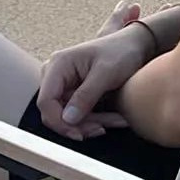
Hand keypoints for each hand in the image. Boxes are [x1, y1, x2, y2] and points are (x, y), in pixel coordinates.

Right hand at [38, 1, 151, 140]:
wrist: (133, 45)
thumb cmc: (121, 51)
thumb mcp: (106, 72)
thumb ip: (86, 95)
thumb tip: (68, 119)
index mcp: (59, 64)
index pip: (45, 101)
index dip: (58, 122)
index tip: (79, 134)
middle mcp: (56, 74)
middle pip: (56, 113)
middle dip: (79, 124)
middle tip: (103, 128)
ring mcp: (63, 84)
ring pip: (67, 117)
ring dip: (91, 123)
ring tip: (116, 120)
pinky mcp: (73, 93)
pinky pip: (77, 114)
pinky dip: (94, 119)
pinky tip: (112, 117)